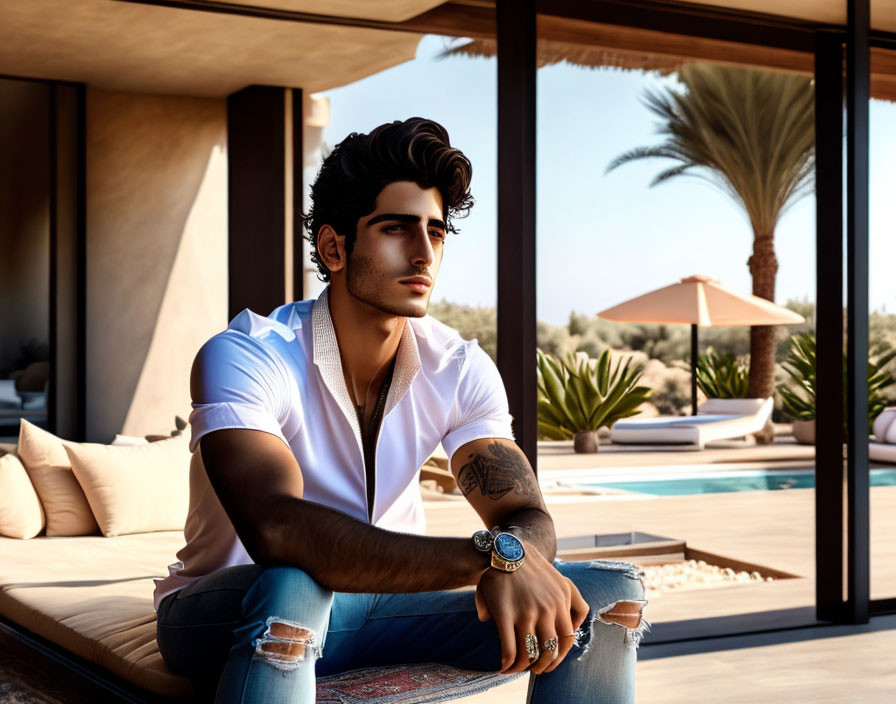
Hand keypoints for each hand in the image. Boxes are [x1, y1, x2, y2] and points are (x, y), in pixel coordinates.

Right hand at [474, 542, 588, 675]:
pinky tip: (503, 667)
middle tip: (536, 669)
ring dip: (525, 667)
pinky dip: (508, 664)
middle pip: (552, 650)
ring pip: (532, 653)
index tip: (551, 662)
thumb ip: (573, 602)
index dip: (559, 655)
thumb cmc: (532, 566)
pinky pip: (510, 650)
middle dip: (544, 666)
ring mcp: (527, 612)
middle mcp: (549, 608)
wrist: (507, 549)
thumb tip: (571, 628)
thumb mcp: (561, 579)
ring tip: (516, 669)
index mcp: (563, 599)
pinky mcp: (505, 614)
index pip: (568, 638)